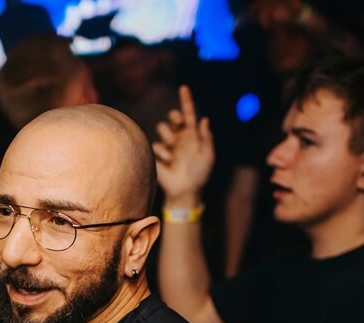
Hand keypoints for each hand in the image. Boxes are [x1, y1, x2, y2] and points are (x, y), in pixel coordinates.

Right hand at [153, 85, 214, 202]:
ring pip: (162, 128)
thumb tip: (204, 119)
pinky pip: (157, 146)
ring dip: (167, 135)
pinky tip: (168, 162)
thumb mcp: (208, 155)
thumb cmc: (200, 174)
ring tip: (172, 148)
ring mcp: (167, 146)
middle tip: (176, 123)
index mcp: (192, 135)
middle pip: (172, 117)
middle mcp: (179, 137)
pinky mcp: (157, 155)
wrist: (185, 190)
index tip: (184, 88)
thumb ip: (207, 138)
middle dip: (173, 116)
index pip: (189, 114)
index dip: (186, 100)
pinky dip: (163, 154)